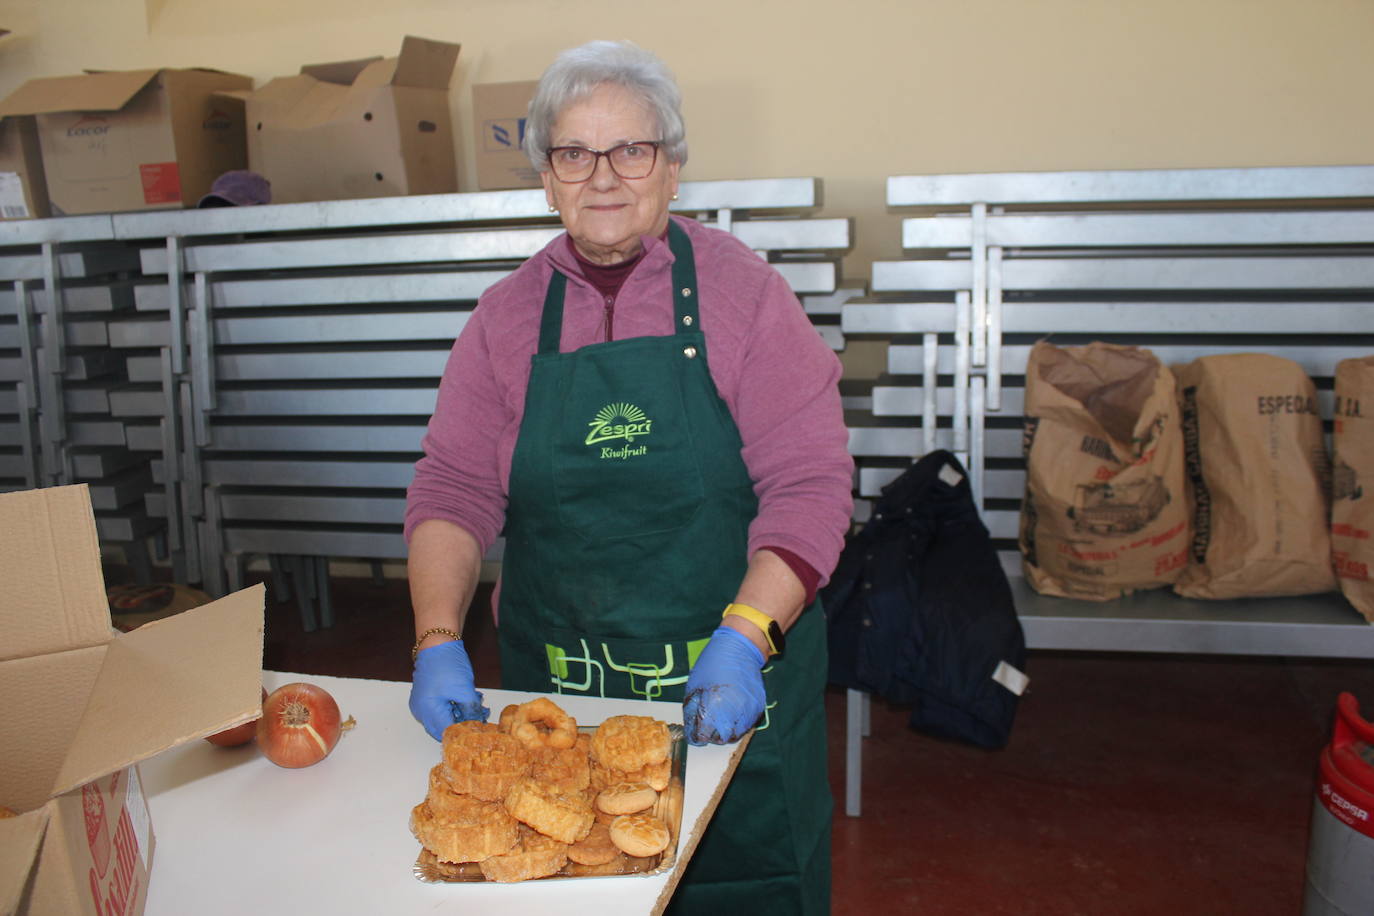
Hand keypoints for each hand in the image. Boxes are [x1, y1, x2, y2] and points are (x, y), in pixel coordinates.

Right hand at [409, 639, 488, 740]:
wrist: (437, 643)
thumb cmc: (448, 665)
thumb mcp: (465, 690)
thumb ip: (471, 711)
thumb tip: (477, 726)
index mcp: (427, 711)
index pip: (447, 732)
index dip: (464, 732)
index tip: (480, 729)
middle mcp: (421, 711)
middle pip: (444, 728)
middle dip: (463, 723)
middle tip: (480, 715)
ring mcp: (421, 704)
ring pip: (443, 719)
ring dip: (460, 715)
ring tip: (476, 703)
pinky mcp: (426, 697)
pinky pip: (440, 710)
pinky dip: (454, 707)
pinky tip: (466, 699)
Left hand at [683, 626, 765, 745]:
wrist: (739, 650)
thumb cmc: (712, 665)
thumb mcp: (693, 687)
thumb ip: (692, 711)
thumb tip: (691, 730)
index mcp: (714, 709)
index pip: (703, 737)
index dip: (697, 735)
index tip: (696, 730)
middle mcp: (733, 714)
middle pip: (720, 740)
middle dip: (712, 735)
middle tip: (708, 723)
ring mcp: (748, 712)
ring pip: (736, 735)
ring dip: (726, 730)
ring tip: (720, 716)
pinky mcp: (758, 709)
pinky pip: (747, 724)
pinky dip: (738, 722)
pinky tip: (732, 710)